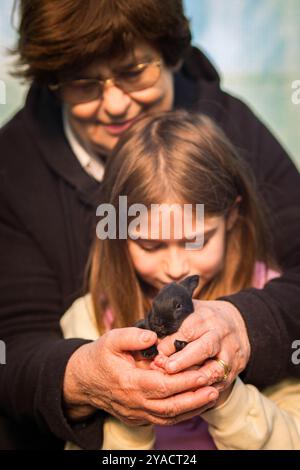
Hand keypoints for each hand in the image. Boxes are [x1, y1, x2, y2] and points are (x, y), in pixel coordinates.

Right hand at [63, 327, 218, 424]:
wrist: (83, 379)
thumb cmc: (99, 356)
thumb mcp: (111, 339)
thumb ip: (132, 336)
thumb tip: (153, 336)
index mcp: (129, 382)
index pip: (163, 385)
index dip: (185, 381)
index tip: (203, 373)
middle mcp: (134, 403)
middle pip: (171, 406)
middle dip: (195, 397)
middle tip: (215, 386)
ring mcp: (136, 413)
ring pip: (169, 417)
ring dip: (193, 408)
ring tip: (212, 395)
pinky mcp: (138, 418)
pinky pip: (164, 420)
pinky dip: (182, 414)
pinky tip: (196, 404)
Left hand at [155, 300, 250, 391]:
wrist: (237, 325)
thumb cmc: (203, 319)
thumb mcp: (189, 311)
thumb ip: (171, 322)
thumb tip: (148, 337)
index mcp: (206, 318)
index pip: (189, 329)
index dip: (172, 342)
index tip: (157, 352)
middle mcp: (220, 335)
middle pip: (205, 347)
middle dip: (185, 359)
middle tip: (167, 368)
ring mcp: (229, 354)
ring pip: (214, 369)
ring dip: (194, 380)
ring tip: (175, 386)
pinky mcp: (233, 371)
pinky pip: (219, 384)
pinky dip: (203, 392)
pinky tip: (187, 396)